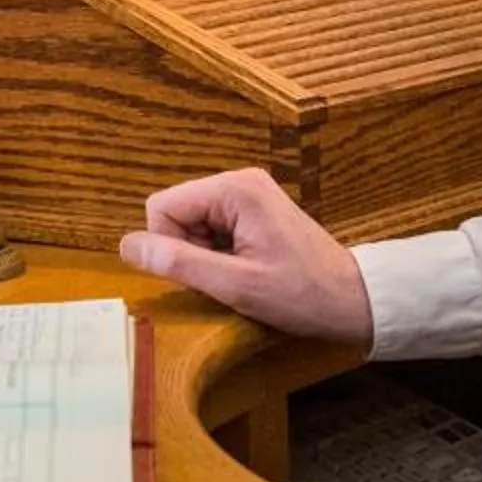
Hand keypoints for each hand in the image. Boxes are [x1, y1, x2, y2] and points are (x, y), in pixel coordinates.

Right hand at [116, 168, 372, 344]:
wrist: (355, 300)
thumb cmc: (302, 295)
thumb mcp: (236, 285)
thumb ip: (179, 262)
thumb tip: (127, 245)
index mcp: (234, 189)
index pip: (162, 207)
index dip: (168, 246)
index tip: (203, 274)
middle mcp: (240, 180)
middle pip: (176, 211)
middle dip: (187, 250)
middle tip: (225, 278)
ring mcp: (249, 194)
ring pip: (192, 222)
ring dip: (203, 254)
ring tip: (238, 276)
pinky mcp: (255, 210)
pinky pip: (212, 227)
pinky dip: (218, 253)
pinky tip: (245, 270)